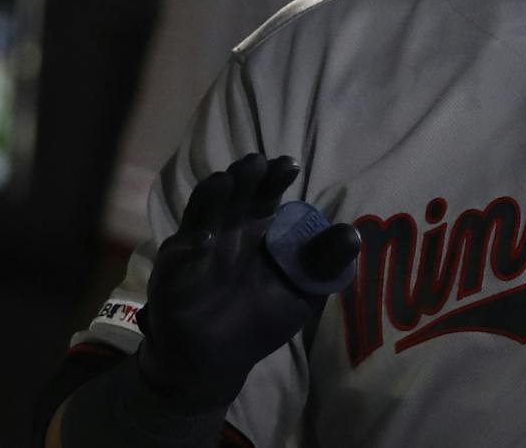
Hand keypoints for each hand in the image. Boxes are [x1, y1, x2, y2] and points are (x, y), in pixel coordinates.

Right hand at [135, 154, 360, 411]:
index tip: (289, 165)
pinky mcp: (172, 278)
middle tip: (255, 164)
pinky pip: (177, 257)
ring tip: (226, 182)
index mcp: (258, 226)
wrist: (217, 361)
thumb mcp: (302, 292)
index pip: (266, 191)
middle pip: (233, 191)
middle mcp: (227, 229)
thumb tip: (352, 235)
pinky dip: (189, 248)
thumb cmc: (261, 316)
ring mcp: (196, 249)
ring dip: (212, 195)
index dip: (275, 175)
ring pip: (201, 211)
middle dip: (243, 175)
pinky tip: (204, 242)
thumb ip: (323, 264)